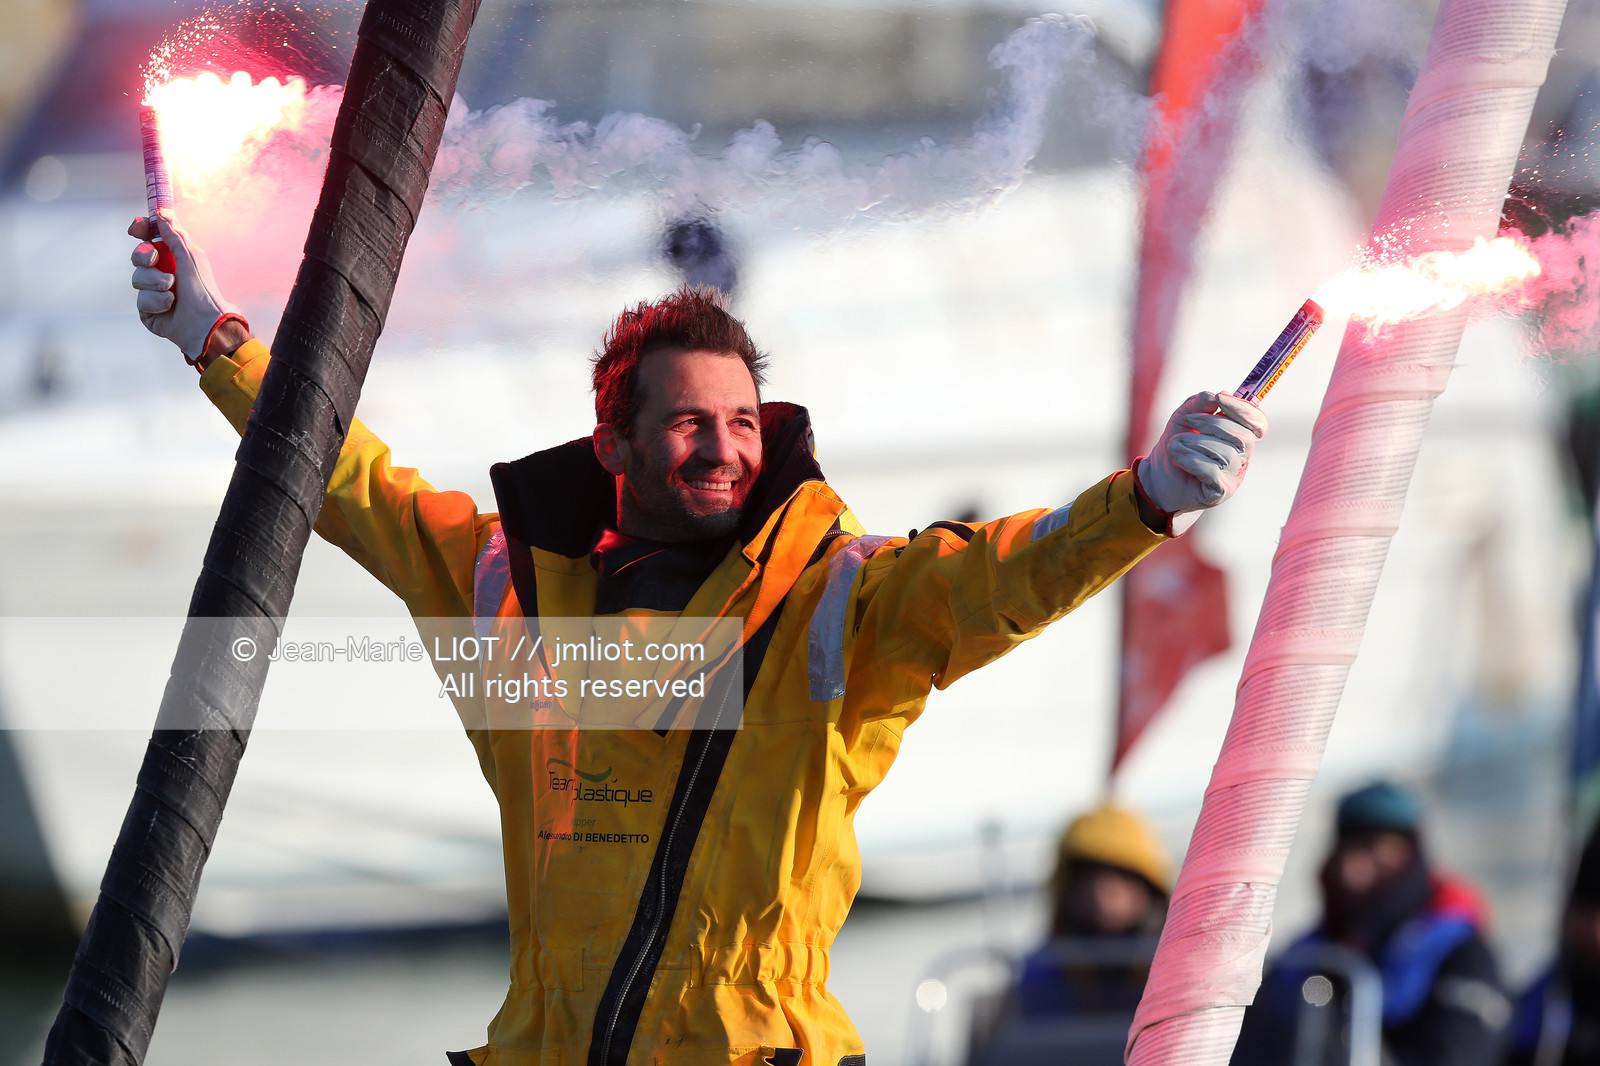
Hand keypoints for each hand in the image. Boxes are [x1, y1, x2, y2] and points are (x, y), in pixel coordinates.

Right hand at [128, 213, 248, 367]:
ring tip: (172, 290)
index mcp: (173, 259)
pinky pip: (141, 299)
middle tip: (155, 259)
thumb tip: (162, 214)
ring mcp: (153, 292)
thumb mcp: (191, 256)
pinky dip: (156, 300)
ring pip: (137, 278)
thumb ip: (175, 234)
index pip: (149, 240)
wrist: (205, 321)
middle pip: (138, 256)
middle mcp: (162, 273)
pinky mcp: (149, 310)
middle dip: (144, 256)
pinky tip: (170, 305)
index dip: (141, 231)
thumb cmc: (203, 289)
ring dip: (155, 282)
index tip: (137, 227)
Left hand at [1137, 391, 1268, 522]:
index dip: (1244, 410)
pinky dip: (1189, 458)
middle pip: (1243, 437)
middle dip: (1212, 423)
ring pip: (1226, 453)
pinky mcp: (1221, 491)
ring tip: (1175, 443)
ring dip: (1195, 442)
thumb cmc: (1176, 445)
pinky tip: (1177, 456)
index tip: (1220, 399)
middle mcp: (1242, 458)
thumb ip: (1200, 403)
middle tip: (1188, 422)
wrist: (1157, 478)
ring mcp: (1233, 476)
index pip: (1258, 424)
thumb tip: (1217, 395)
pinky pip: (1211, 470)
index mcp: (1239, 438)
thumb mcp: (1184, 417)